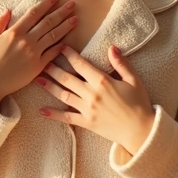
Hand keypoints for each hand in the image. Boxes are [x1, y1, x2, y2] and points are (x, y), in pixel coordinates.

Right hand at [0, 0, 77, 108]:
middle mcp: (26, 41)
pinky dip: (60, 47)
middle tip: (72, 5)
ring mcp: (34, 54)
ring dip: (66, 27)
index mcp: (14, 32)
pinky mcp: (38, 67)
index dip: (46, 5)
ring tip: (75, 19)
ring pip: (53, 36)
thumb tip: (7, 10)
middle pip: (48, 23)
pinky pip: (52, 54)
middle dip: (61, 12)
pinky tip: (67, 41)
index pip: (34, 14)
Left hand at [33, 45, 155, 154]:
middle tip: (41, 60)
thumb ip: (121, 64)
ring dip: (49, 86)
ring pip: (63, 95)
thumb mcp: (134, 80)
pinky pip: (67, 117)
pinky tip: (42, 110)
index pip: (81, 64)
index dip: (69, 54)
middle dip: (52, 68)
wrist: (141, 130)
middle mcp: (91, 94)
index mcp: (102, 81)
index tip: (60, 47)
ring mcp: (87, 109)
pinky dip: (54, 114)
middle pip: (67, 78)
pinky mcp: (86, 122)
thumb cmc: (139, 104)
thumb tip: (112, 47)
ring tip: (37, 79)